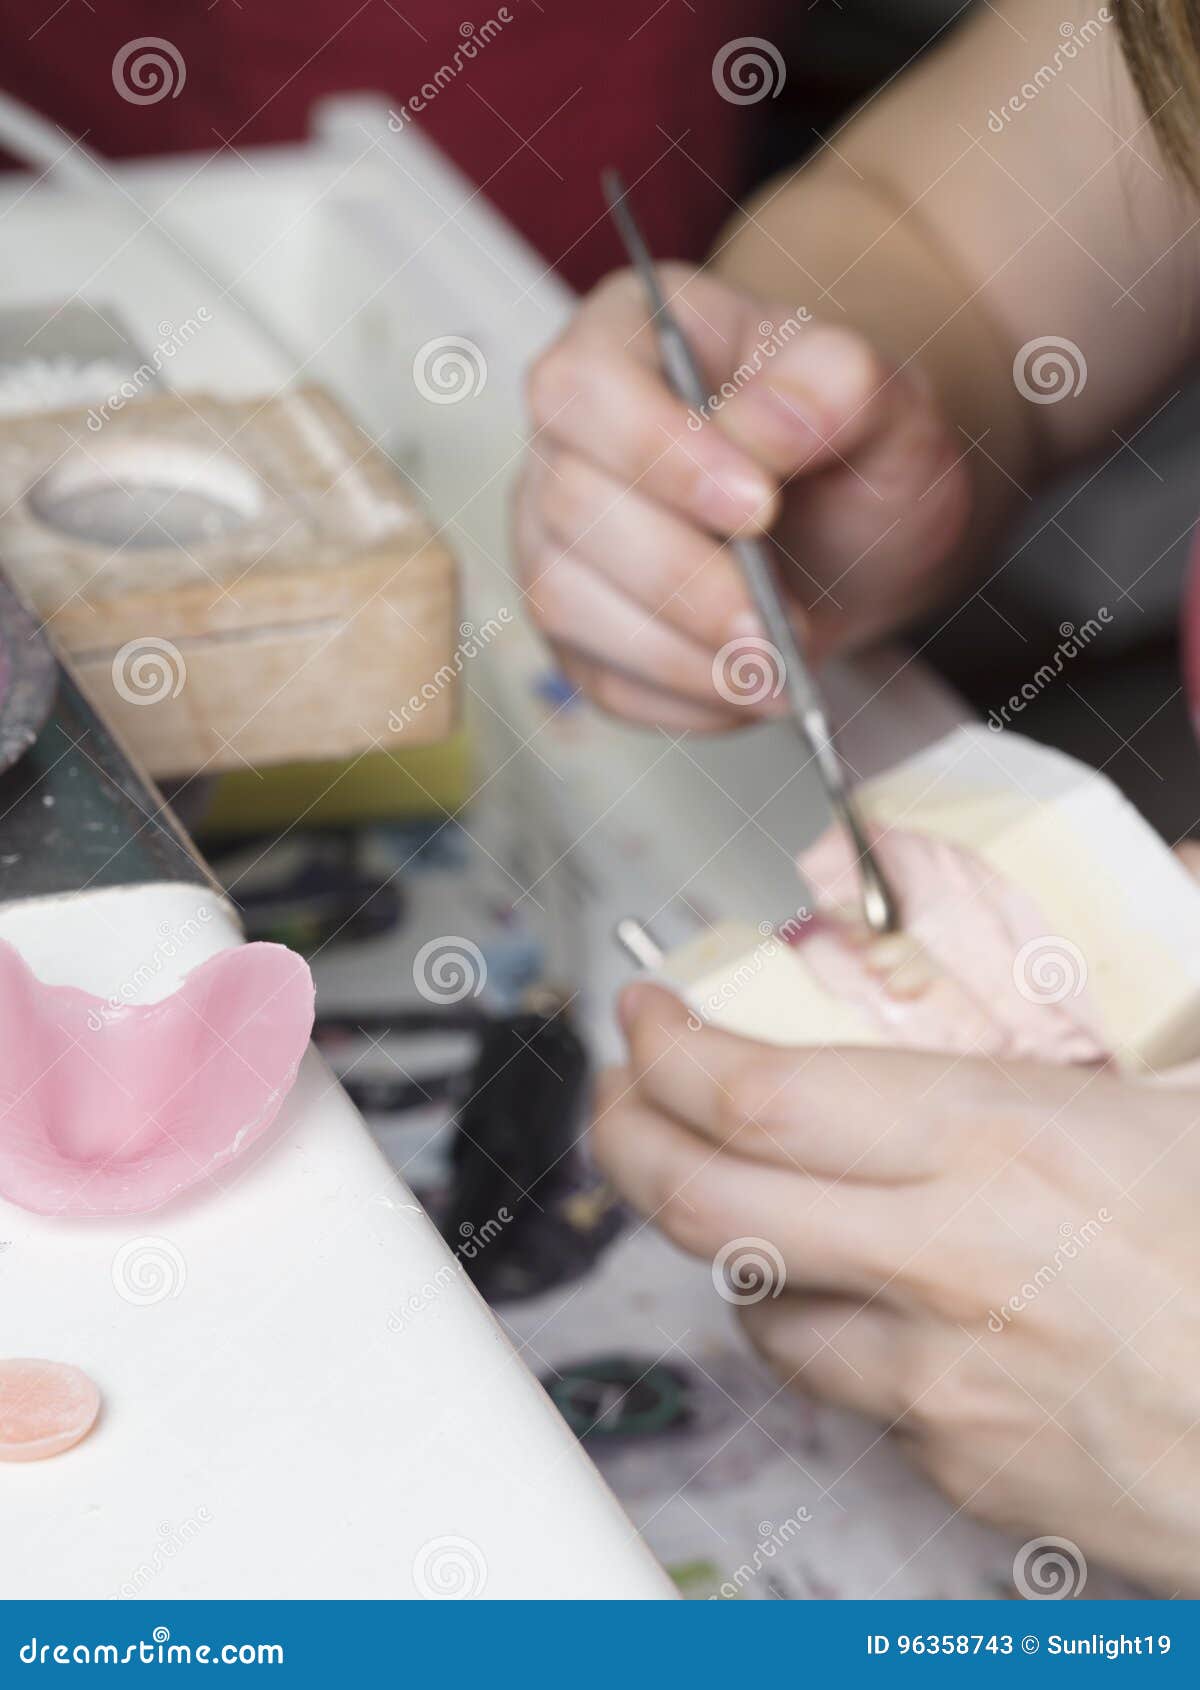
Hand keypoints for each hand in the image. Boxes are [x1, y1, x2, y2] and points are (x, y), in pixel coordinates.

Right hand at [515, 266, 970, 730]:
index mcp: (628, 337)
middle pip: (572, 505)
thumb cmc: (856, 448)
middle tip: (778, 623)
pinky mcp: (580, 629)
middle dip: (682, 579)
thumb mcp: (885, 397)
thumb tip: (763, 428)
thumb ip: (835, 386)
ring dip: (679, 652)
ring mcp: (560, 537)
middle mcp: (570, 438)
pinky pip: (599, 677)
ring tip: (780, 669)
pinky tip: (753, 687)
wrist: (865, 534)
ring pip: (566, 599)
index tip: (757, 506)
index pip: (585, 384)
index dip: (657, 451)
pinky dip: (683, 697)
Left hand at [594, 983, 1199, 1593]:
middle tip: (618, 1096)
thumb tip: (1190, 859)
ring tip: (744, 1197)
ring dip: (724, 1243)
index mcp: (1002, 1147)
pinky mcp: (958, 1472)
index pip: (760, 1094)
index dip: (669, 1049)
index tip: (647, 1015)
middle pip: (705, 1202)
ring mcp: (940, 1384)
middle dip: (630, 1137)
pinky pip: (847, 1393)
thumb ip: (1171, 975)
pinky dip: (829, 1332)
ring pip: (755, 1308)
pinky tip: (871, 1301)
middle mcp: (944, 1265)